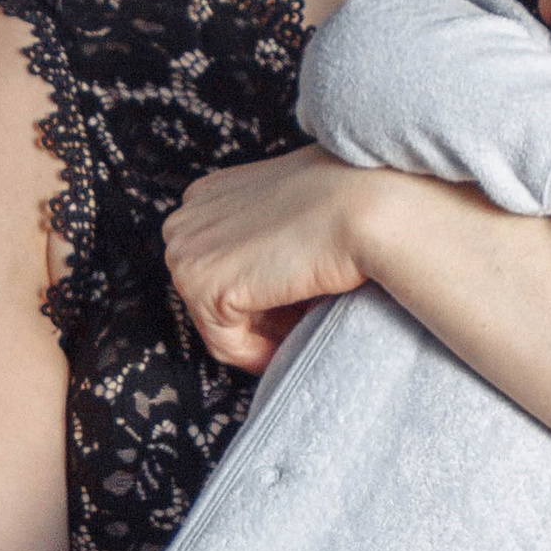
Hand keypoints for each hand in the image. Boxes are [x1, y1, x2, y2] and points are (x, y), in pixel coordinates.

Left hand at [164, 143, 383, 367]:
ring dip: (260, 334)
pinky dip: (258, 354)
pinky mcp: (203, 287)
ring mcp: (186, 253)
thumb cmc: (344, 205)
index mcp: (204, 197)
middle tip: (300, 322)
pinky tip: (293, 343)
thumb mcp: (287, 212)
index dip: (253, 294)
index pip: (215, 266)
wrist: (366, 208)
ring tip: (303, 326)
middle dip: (253, 316)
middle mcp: (185, 220)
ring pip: (215, 323)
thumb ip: (262, 240)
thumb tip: (264, 290)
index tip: (289, 309)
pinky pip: (225, 344)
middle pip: (209, 297)